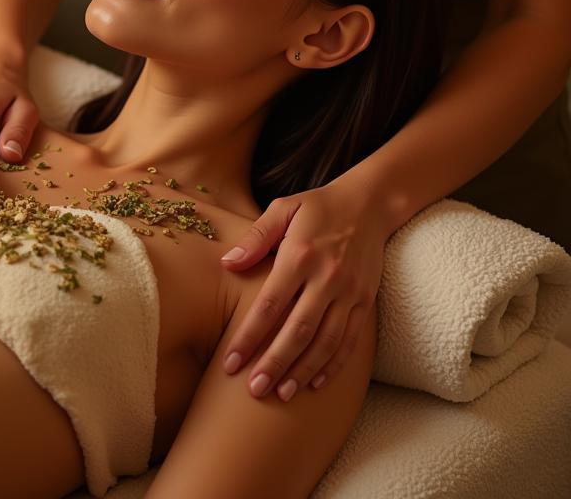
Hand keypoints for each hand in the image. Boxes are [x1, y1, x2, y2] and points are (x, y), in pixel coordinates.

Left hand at [218, 180, 386, 400]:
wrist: (370, 203)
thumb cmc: (317, 206)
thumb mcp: (282, 208)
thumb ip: (255, 237)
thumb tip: (227, 263)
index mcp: (300, 254)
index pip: (270, 305)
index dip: (249, 337)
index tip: (231, 362)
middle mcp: (327, 277)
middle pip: (298, 330)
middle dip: (274, 363)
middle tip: (254, 390)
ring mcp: (350, 292)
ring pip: (326, 342)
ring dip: (303, 371)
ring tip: (281, 393)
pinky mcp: (366, 301)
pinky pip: (351, 340)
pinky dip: (334, 364)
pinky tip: (316, 382)